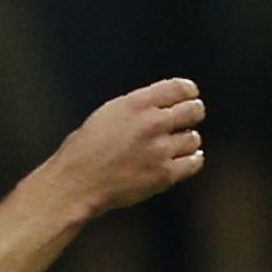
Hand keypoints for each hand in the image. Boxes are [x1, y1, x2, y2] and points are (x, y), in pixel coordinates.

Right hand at [47, 78, 205, 216]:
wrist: (76, 183)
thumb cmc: (85, 149)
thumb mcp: (108, 114)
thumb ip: (138, 108)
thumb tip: (165, 107)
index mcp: (135, 104)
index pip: (181, 88)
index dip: (188, 92)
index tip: (188, 97)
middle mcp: (152, 123)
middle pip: (195, 111)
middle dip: (192, 114)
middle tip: (185, 120)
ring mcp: (160, 150)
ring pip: (193, 138)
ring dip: (184, 141)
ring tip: (168, 146)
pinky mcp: (165, 174)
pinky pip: (194, 162)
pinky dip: (190, 160)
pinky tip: (178, 160)